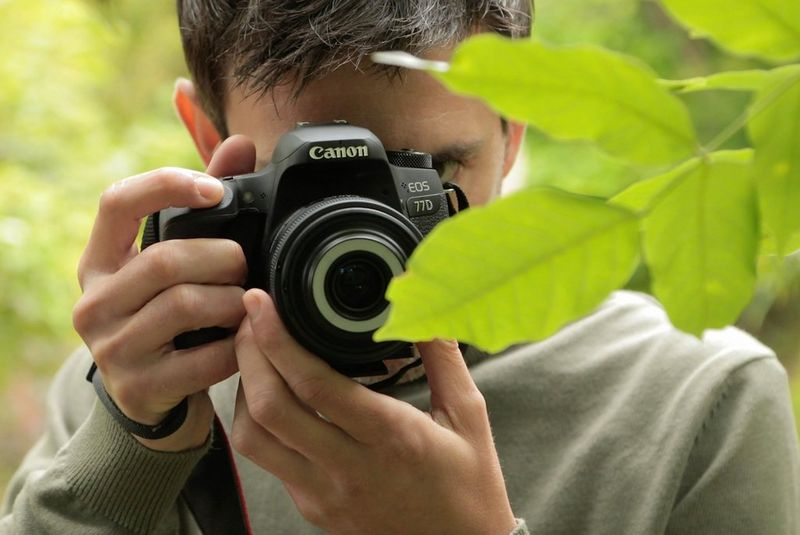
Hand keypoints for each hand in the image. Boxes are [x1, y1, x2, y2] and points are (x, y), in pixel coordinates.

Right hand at [72, 136, 255, 451]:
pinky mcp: (139, 387)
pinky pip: (203, 358)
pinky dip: (236, 345)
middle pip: (166, 260)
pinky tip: (245, 341)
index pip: (117, 202)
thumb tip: (240, 144)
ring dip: (232, 301)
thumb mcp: (176, 262)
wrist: (153, 396)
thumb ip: (205, 205)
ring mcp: (112, 348)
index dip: (168, 185)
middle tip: (244, 267)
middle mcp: (94, 301)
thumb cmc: (170, 316)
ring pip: (186, 305)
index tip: (216, 191)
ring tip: (245, 303)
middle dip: (222, 259)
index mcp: (100, 261)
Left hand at [232, 289, 516, 534]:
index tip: (261, 304)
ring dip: (243, 392)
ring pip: (254, 440)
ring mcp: (324, 494)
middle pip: (269, 409)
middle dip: (248, 355)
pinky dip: (257, 422)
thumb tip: (425, 308)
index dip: (278, 340)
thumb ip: (444, 358)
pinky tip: (272, 396)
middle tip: (249, 319)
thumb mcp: (469, 417)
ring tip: (254, 356)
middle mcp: (348, 469)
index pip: (315, 386)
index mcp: (390, 437)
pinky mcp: (314, 508)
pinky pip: (268, 462)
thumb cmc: (469, 486)